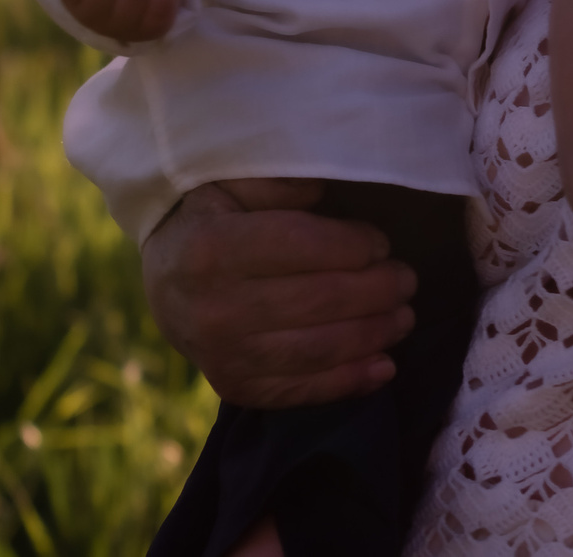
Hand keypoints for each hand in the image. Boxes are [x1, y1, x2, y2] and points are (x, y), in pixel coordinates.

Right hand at [140, 180, 417, 408]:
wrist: (164, 276)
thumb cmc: (213, 218)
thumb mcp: (234, 182)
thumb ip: (282, 182)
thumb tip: (330, 190)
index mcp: (212, 247)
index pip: (304, 246)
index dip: (355, 246)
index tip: (382, 243)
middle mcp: (213, 307)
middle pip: (319, 301)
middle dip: (377, 290)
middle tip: (407, 280)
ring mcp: (221, 355)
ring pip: (318, 350)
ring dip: (373, 335)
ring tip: (404, 318)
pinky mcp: (234, 387)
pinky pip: (301, 391)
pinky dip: (349, 382)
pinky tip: (384, 367)